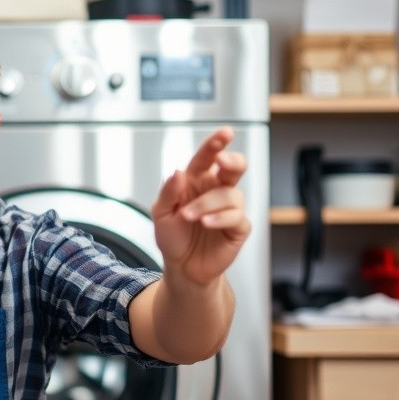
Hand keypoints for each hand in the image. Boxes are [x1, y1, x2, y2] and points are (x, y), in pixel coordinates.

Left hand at [150, 127, 250, 286]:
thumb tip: (179, 172)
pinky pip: (236, 216)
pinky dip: (220, 217)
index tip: (225, 133)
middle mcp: (215, 190)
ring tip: (189, 216)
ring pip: (229, 194)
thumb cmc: (172, 236)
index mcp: (197, 181)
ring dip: (207, 203)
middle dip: (232, 160)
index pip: (207, 157)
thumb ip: (169, 191)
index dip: (216, 143)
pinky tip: (206, 223)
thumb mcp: (160, 213)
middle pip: (234, 167)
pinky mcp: (238, 227)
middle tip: (222, 161)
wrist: (181, 266)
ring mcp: (229, 208)